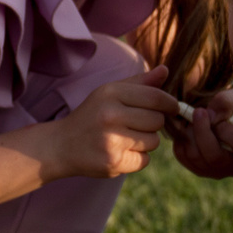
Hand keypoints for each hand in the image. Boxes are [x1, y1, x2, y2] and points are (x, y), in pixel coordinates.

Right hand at [51, 64, 172, 180]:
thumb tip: (165, 70)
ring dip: (146, 142)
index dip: (170, 103)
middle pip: (157, 121)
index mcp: (110, 93)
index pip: (156, 97)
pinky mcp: (113, 162)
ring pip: (153, 141)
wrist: (61, 145)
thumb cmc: (92, 116)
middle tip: (136, 125)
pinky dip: (137, 158)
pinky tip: (120, 152)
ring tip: (126, 139)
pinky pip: (144, 160)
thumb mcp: (110, 93)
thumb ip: (139, 82)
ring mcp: (111, 140)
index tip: (172, 108)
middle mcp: (110, 115)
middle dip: (153, 124)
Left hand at [171, 90, 232, 180]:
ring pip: (195, 157)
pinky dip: (181, 139)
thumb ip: (226, 102)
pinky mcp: (200, 171)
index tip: (215, 113)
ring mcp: (217, 172)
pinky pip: (183, 157)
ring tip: (193, 118)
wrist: (222, 120)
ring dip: (190, 133)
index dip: (223, 127)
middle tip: (198, 111)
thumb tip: (210, 115)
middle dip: (202, 131)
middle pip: (214, 156)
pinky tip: (188, 128)